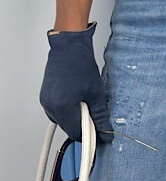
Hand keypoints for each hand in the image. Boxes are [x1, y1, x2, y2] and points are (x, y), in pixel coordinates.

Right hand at [39, 21, 112, 142]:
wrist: (68, 46)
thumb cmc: (80, 64)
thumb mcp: (96, 92)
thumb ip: (100, 116)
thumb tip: (105, 133)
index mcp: (63, 108)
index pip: (76, 133)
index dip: (90, 134)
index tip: (99, 131)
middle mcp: (51, 107)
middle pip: (68, 128)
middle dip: (82, 123)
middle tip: (93, 109)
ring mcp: (45, 101)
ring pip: (62, 120)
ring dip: (74, 115)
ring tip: (84, 98)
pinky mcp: (44, 96)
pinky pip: (56, 110)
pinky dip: (67, 108)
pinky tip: (75, 95)